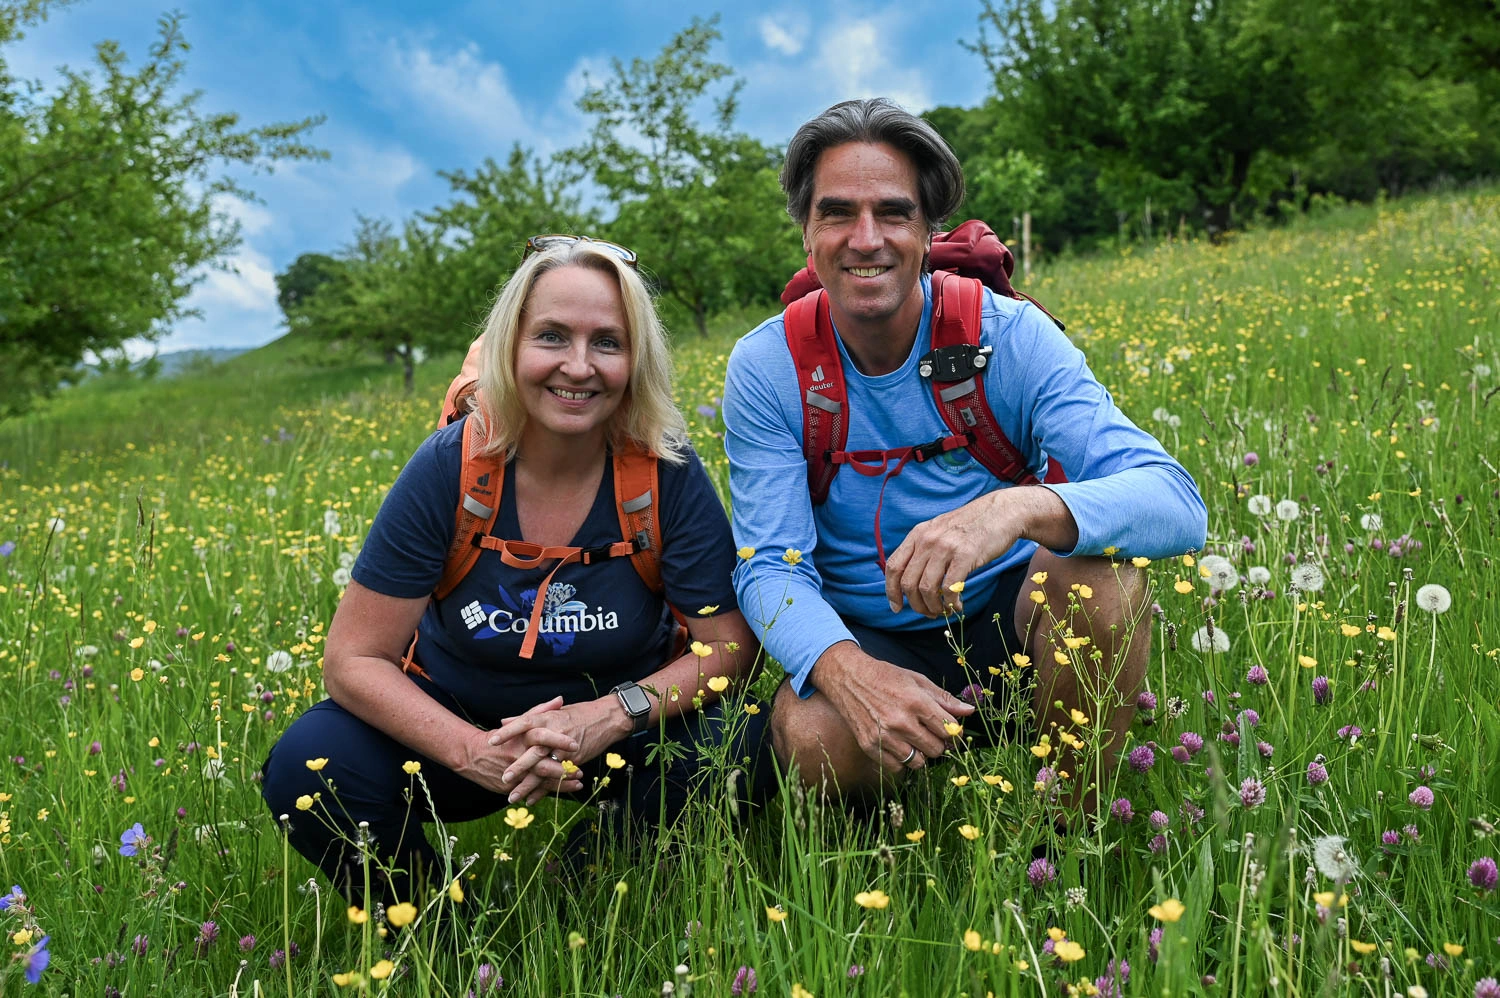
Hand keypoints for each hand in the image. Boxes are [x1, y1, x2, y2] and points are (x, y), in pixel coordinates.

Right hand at [454, 697, 582, 800]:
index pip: (542, 737)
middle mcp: (518, 755)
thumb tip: (560, 699)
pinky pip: (530, 791)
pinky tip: (561, 793)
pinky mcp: (510, 786)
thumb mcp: (520, 722)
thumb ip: (541, 711)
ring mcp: (514, 773)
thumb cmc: (501, 735)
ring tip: (577, 784)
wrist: (471, 754)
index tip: (576, 745)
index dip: (560, 741)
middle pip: (543, 763)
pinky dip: (546, 793)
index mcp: (521, 737)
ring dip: (560, 784)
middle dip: (563, 769)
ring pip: (540, 781)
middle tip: (580, 770)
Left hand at [488, 697, 631, 804]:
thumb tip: (503, 721)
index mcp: (547, 719)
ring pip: (544, 770)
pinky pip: (556, 778)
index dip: (508, 732)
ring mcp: (564, 750)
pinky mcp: (573, 761)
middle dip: (518, 767)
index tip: (491, 742)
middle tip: (503, 778)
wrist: (606, 718)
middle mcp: (555, 733)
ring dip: (528, 785)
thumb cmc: (578, 713)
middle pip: (534, 752)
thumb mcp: (553, 712)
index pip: (524, 723)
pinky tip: (531, 800)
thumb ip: (527, 718)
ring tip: (513, 797)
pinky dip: (544, 790)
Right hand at [816, 644, 973, 772]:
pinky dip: (902, 761)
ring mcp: (884, 736)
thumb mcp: (917, 680)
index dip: (954, 732)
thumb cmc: (885, 676)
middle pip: (936, 749)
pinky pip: (897, 767)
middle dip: (939, 744)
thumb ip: (943, 698)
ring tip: (916, 740)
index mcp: (916, 702)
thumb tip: (969, 711)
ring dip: (922, 754)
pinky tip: (900, 746)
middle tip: (932, 735)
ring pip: (919, 762)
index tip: (951, 730)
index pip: (949, 729)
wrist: (848, 678)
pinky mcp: (870, 746)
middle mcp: (901, 721)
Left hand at [885, 491, 1020, 616]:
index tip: (897, 607)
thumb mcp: (940, 530)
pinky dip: (951, 603)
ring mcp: (945, 546)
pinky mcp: (965, 555)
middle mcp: (927, 539)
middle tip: (929, 613)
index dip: (891, 591)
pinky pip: (949, 588)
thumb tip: (913, 581)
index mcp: (918, 534)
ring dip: (933, 607)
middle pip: (908, 582)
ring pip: (927, 588)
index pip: (894, 566)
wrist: (1002, 511)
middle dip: (916, 605)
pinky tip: (958, 605)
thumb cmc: (972, 526)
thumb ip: (924, 549)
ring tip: (944, 611)